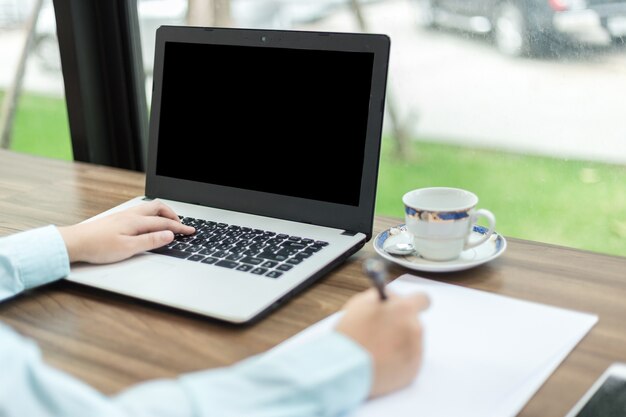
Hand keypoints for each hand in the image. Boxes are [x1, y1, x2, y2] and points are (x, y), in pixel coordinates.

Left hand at [58, 200, 194, 263]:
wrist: (74, 242)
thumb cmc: (98, 247)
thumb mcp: (128, 248)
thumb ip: (150, 241)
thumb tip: (168, 235)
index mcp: (136, 221)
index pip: (164, 222)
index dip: (180, 227)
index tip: (191, 231)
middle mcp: (131, 215)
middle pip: (158, 208)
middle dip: (173, 215)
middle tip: (181, 225)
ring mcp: (123, 215)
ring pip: (149, 208)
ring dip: (162, 213)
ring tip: (169, 222)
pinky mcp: (117, 219)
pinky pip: (141, 211)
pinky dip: (153, 215)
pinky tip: (150, 223)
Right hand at [335, 288, 429, 397]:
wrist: (345, 368)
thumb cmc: (350, 334)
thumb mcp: (361, 303)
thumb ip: (382, 297)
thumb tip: (391, 297)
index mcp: (404, 309)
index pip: (422, 299)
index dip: (413, 303)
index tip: (407, 308)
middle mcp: (414, 328)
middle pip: (413, 323)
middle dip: (400, 326)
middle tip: (382, 332)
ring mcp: (416, 350)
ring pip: (411, 342)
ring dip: (398, 343)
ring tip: (376, 350)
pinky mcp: (413, 370)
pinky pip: (408, 361)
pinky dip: (397, 361)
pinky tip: (380, 362)